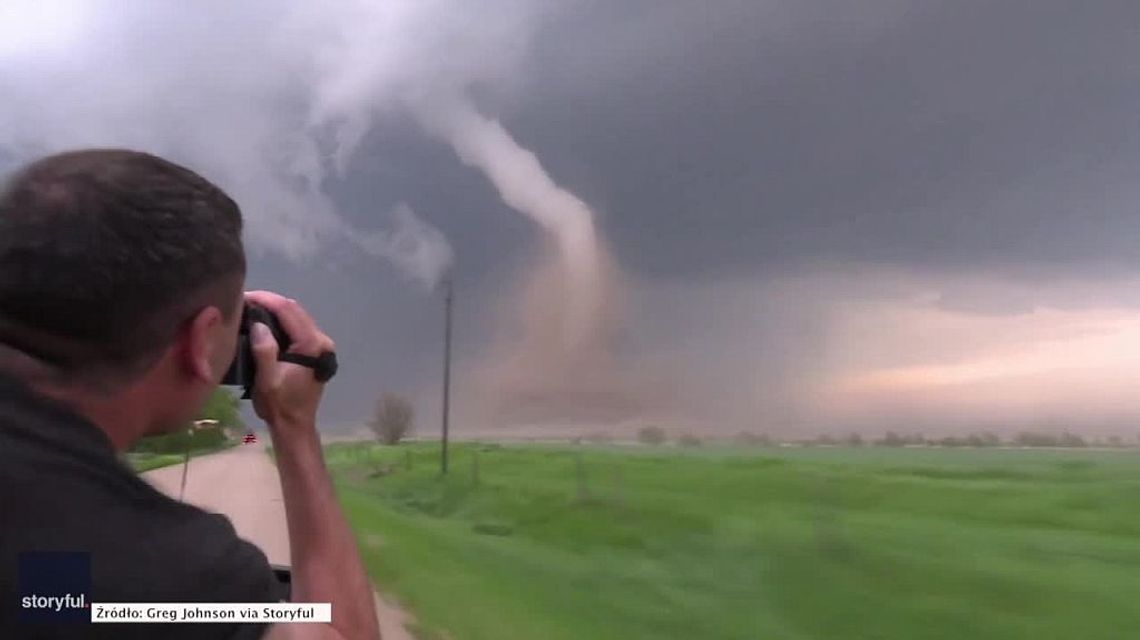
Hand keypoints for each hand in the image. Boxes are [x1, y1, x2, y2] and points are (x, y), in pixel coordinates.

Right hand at [244, 291, 335, 432]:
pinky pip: (298, 326)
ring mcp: (321, 344)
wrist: (294, 424)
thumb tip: (258, 323)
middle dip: (269, 301)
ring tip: (250, 308)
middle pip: (295, 309)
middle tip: (243, 300)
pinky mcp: (315, 349)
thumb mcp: (266, 380)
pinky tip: (264, 321)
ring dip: (275, 309)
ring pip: (297, 316)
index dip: (266, 299)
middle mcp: (321, 340)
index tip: (243, 296)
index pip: (288, 310)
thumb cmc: (279, 405)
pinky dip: (281, 320)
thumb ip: (264, 351)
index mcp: (312, 345)